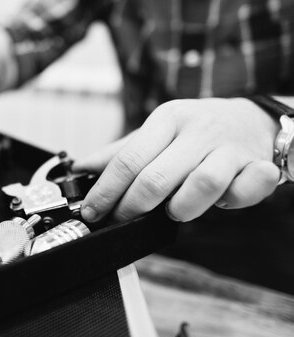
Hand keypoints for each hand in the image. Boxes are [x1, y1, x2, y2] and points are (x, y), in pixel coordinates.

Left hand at [75, 98, 280, 222]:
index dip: (105, 191)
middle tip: (122, 220)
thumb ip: (121, 152)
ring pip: (201, 185)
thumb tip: (80, 168)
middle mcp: (197, 130)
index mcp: (167, 119)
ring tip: (174, 210)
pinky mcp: (258, 165)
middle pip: (156, 178)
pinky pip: (245, 190)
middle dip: (131, 207)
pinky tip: (221, 201)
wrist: (254, 119)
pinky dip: (232, 202)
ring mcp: (229, 148)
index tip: (91, 212)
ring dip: (182, 208)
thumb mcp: (157, 131)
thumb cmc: (196, 130)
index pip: (128, 160)